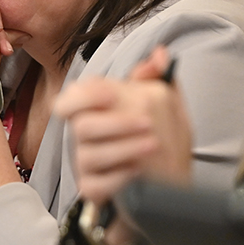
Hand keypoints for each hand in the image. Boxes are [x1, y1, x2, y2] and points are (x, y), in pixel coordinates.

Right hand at [55, 46, 192, 206]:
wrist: (173, 185)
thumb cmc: (163, 141)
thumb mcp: (166, 107)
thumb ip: (157, 80)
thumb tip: (161, 54)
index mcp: (96, 110)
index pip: (70, 98)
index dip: (86, 95)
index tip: (114, 94)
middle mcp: (85, 136)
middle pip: (80, 126)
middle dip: (116, 123)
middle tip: (148, 123)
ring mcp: (86, 164)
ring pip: (89, 155)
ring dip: (125, 148)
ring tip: (154, 145)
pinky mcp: (92, 190)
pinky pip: (96, 184)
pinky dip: (120, 177)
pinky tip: (140, 173)